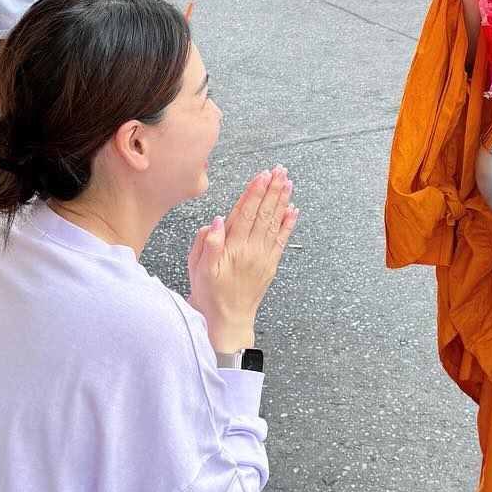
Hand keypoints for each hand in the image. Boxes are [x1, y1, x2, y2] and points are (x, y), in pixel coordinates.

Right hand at [188, 167, 298, 351]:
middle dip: (272, 190)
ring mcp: (263, 257)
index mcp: (233, 248)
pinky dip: (288, 224)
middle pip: (264, 213)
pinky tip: (293, 211)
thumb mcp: (199, 268)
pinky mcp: (270, 265)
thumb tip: (217, 221)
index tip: (262, 176)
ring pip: (274, 223)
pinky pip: (282, 240)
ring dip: (282, 201)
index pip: (246, 213)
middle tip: (280, 171)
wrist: (226, 320)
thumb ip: (208, 243)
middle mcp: (251, 250)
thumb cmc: (209, 294)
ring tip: (288, 183)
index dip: (255, 192)